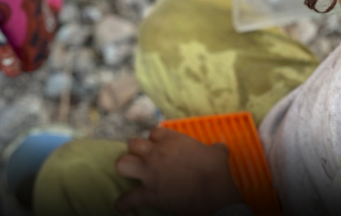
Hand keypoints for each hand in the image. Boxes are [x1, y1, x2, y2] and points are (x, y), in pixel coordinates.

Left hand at [114, 128, 242, 215]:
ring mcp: (150, 173)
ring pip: (123, 164)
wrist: (212, 194)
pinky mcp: (149, 193)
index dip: (155, 140)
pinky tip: (120, 206)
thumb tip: (220, 146)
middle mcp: (155, 153)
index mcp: (171, 140)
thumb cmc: (215, 172)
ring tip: (130, 173)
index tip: (159, 146)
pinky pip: (129, 198)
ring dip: (125, 168)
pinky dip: (124, 203)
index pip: (154, 133)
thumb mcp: (218, 154)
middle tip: (143, 158)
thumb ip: (215, 148)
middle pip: (133, 144)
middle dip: (136, 150)